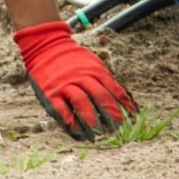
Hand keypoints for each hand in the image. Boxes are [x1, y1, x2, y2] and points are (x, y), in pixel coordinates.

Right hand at [13, 21, 137, 139]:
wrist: (47, 47)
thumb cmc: (73, 59)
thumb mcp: (93, 63)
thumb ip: (105, 78)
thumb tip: (123, 97)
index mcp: (94, 70)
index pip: (113, 88)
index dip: (123, 104)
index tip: (132, 117)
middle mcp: (81, 77)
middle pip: (99, 96)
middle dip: (110, 112)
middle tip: (118, 126)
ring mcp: (65, 85)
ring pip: (81, 102)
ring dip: (91, 119)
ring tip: (99, 132)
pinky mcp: (50, 93)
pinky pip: (61, 109)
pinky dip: (70, 121)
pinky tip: (77, 131)